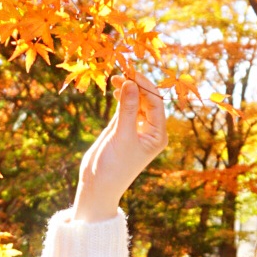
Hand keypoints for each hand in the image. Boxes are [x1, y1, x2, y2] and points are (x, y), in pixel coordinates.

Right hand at [72, 73, 167, 222]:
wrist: (98, 185)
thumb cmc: (114, 166)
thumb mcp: (122, 135)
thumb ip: (127, 109)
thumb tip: (130, 83)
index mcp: (158, 135)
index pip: (156, 104)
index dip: (145, 86)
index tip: (131, 73)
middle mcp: (151, 130)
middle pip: (148, 100)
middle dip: (136, 85)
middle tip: (121, 71)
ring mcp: (137, 128)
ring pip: (136, 102)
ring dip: (128, 89)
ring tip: (115, 77)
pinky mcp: (123, 128)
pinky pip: (125, 107)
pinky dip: (121, 97)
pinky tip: (115, 88)